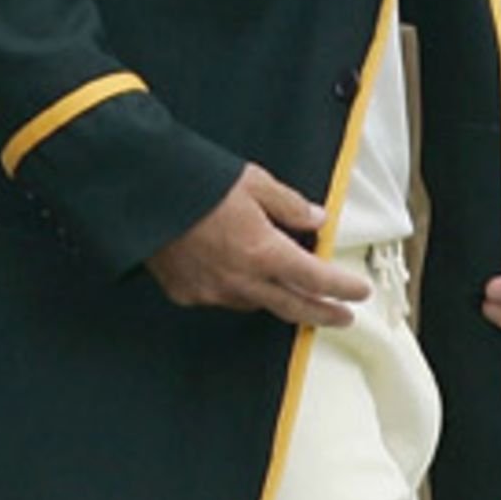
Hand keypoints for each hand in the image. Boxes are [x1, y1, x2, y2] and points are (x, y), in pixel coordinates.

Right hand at [146, 163, 371, 327]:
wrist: (142, 193)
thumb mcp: (254, 182)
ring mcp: (212, 291)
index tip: (358, 292)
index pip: (316, 278)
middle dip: (323, 313)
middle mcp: (241, 280)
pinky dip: (237, 288)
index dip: (342, 287)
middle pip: (293, 306)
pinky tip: (238, 275)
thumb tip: (316, 219)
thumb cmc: (197, 182)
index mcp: (263, 251)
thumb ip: (290, 205)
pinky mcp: (187, 293)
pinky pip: (223, 297)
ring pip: (257, 303)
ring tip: (291, 291)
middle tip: (342, 317)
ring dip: (278, 299)